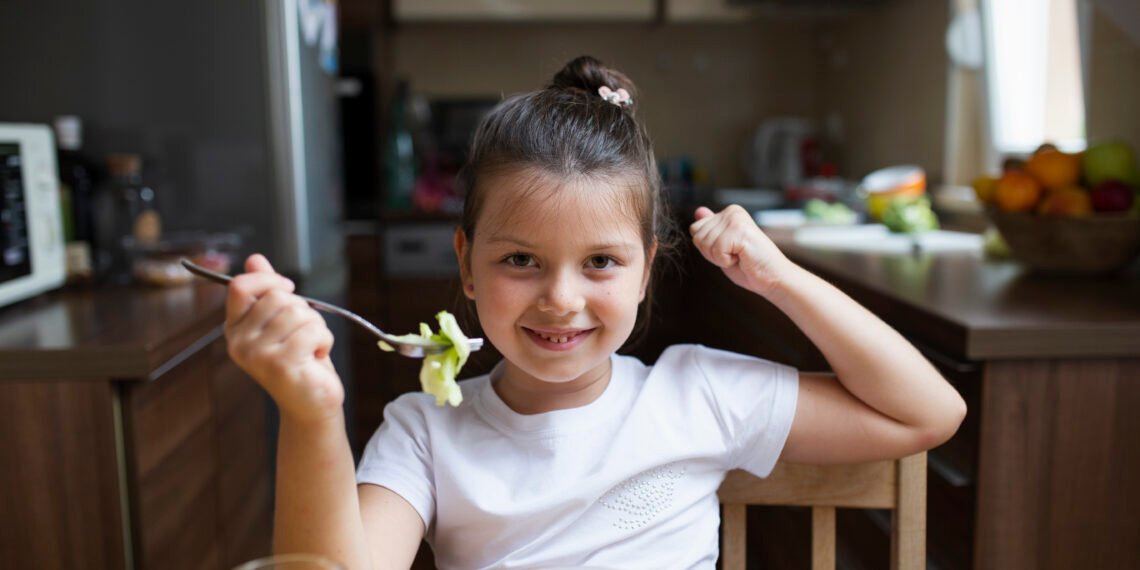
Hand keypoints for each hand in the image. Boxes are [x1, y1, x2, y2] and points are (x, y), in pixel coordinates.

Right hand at [225, 254, 343, 424]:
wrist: (310, 404)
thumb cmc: (298, 360)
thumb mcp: (281, 322)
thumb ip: (266, 291)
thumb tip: (255, 259)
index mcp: (234, 329)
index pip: (240, 286)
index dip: (269, 280)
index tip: (289, 290)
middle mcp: (240, 342)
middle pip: (277, 297)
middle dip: (303, 310)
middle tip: (303, 335)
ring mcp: (258, 355)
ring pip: (299, 313)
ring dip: (316, 327)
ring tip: (310, 348)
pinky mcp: (281, 366)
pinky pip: (313, 332)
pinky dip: (324, 341)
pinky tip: (316, 358)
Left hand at [689, 205, 790, 295]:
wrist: (772, 277)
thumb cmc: (749, 265)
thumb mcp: (723, 246)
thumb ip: (710, 229)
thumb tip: (698, 211)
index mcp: (729, 212)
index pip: (696, 229)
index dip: (707, 248)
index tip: (728, 251)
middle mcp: (732, 212)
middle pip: (698, 237)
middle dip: (712, 254)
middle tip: (735, 255)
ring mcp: (736, 219)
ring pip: (705, 244)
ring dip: (720, 258)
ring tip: (739, 256)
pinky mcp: (739, 230)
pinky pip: (716, 251)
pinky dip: (726, 261)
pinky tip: (742, 257)